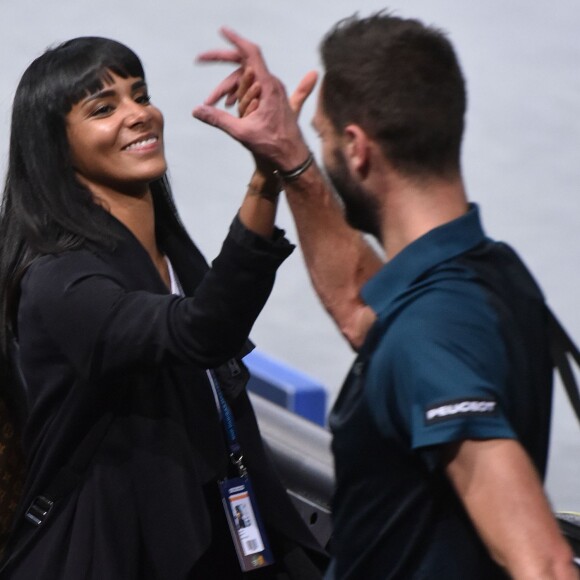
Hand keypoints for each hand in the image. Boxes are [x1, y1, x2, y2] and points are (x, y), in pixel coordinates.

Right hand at [193, 27, 316, 170]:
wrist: (292, 158)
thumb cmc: (272, 146)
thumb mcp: (242, 133)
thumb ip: (218, 119)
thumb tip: (197, 110)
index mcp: (268, 87)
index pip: (251, 54)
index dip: (235, 40)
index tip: (222, 30)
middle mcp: (273, 85)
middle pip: (243, 67)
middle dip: (221, 67)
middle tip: (200, 60)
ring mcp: (275, 91)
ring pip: (247, 80)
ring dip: (229, 89)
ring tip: (214, 104)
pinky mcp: (275, 99)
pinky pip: (254, 88)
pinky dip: (239, 94)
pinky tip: (229, 105)